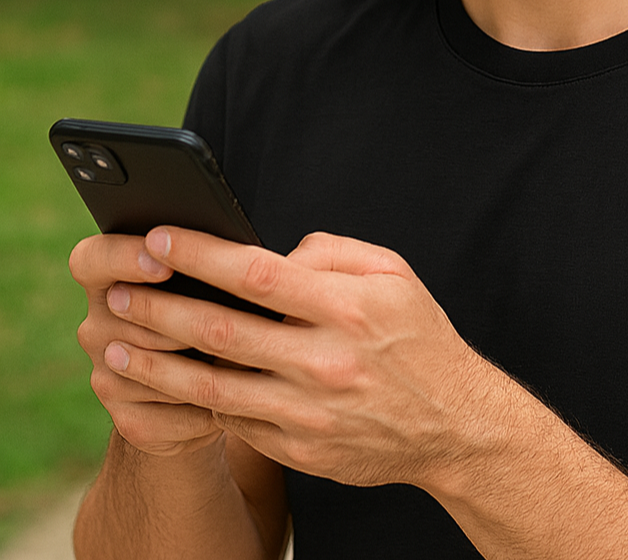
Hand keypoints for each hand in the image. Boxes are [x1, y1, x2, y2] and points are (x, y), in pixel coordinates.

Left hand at [100, 228, 510, 490]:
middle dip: (158, 309)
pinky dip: (190, 402)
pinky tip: (160, 384)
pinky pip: (232, 422)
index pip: (257, 274)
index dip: (201, 255)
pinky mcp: (298, 450)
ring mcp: (307, 413)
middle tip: (115, 291)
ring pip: (211, 386)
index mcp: (347, 308)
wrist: (453, 425)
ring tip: (112, 344)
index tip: (159, 238)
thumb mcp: (393, 273)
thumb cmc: (416, 337)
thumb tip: (272, 254)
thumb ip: (330, 252)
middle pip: (220, 331)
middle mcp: (324, 362)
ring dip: (154, 364)